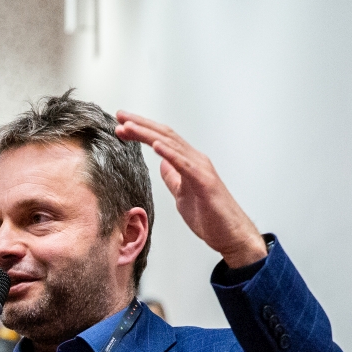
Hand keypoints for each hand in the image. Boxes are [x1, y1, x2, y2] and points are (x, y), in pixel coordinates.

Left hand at [114, 112, 267, 267]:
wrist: (231, 235)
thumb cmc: (211, 217)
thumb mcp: (182, 195)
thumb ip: (173, 178)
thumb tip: (162, 165)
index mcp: (189, 163)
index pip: (162, 140)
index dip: (142, 131)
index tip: (122, 125)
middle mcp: (195, 160)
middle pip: (165, 136)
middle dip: (140, 125)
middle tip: (120, 116)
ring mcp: (201, 169)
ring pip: (171, 145)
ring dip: (148, 134)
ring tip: (129, 126)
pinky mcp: (204, 182)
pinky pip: (184, 164)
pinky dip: (169, 153)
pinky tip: (155, 145)